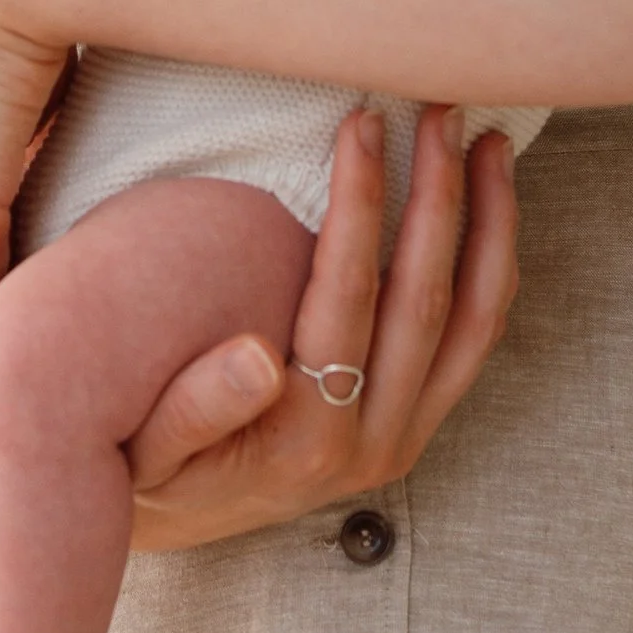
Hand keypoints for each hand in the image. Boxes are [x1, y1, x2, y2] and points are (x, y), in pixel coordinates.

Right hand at [123, 107, 517, 543]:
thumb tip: (260, 355)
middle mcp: (373, 442)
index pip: (350, 295)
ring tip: (489, 143)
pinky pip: (474, 341)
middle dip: (441, 194)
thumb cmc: (145, 468)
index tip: (363, 122)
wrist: (165, 522)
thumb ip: (193, 409)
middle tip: (443, 110)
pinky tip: (486, 205)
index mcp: (307, 437)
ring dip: (490, 225)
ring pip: (475, 321)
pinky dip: (490, 266)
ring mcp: (404, 436)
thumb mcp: (141, 453)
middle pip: (428, 299)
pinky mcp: (415, 427)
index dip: (362, 201)